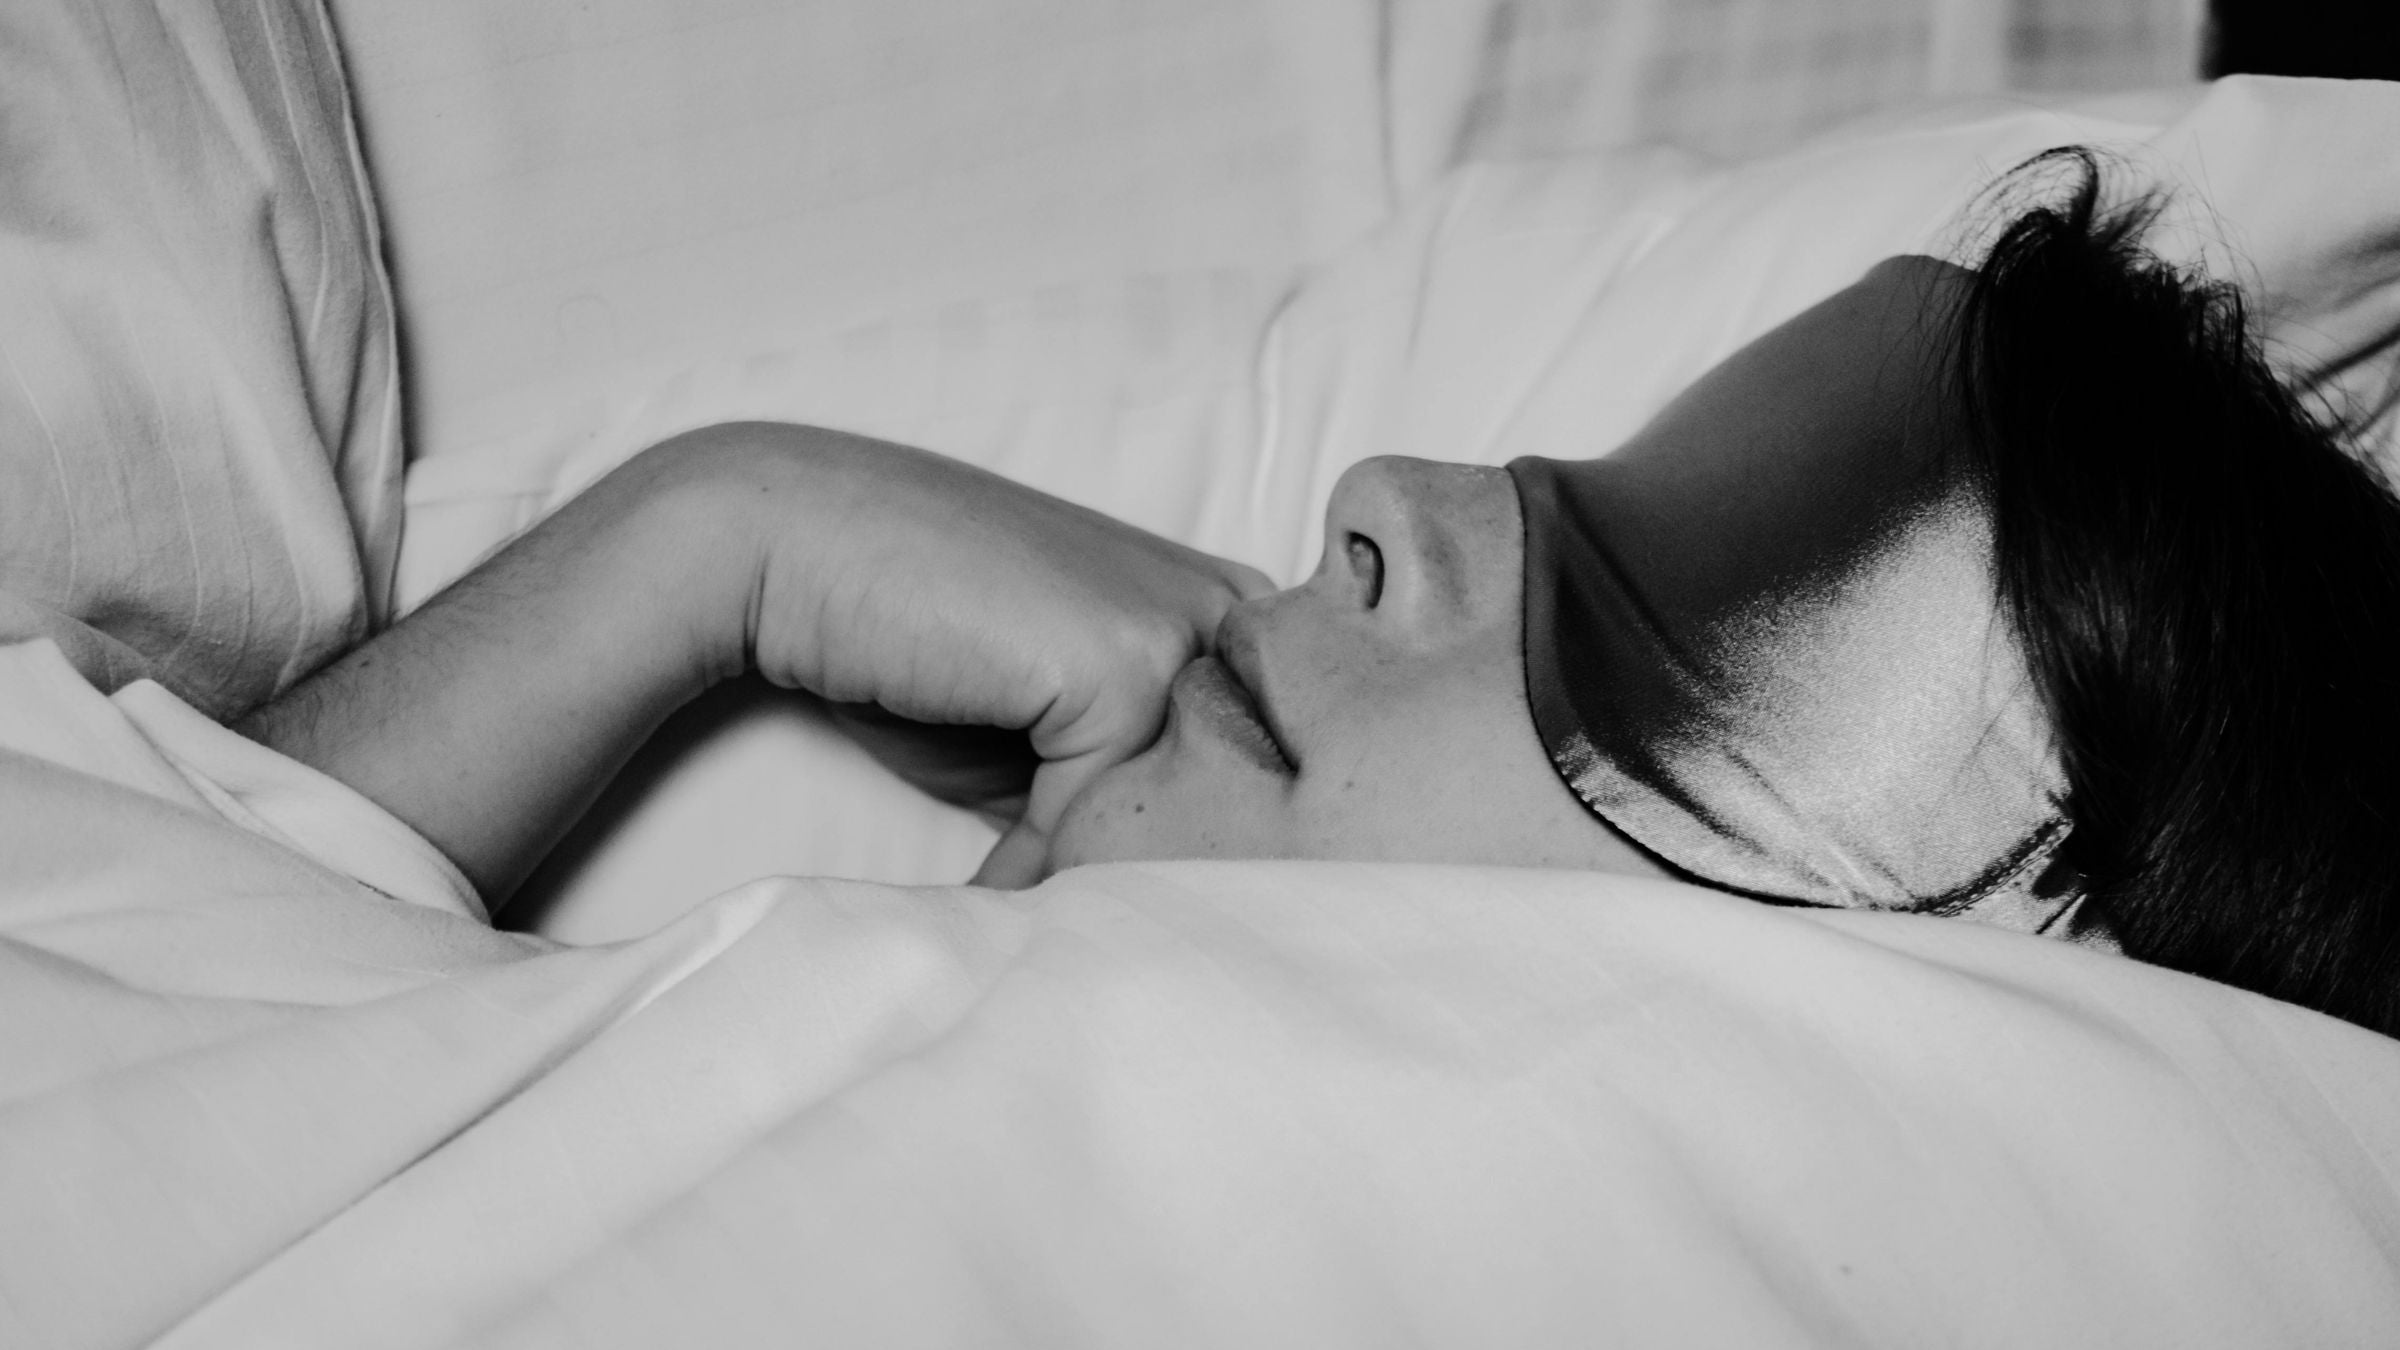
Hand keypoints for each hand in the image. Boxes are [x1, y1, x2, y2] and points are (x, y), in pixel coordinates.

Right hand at [684, 424, 1270, 884]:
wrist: (789, 550)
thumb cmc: (907, 640)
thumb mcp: (1041, 734)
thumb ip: (1114, 789)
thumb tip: (1157, 905)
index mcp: (1221, 607)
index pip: (1252, 772)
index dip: (1181, 853)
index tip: (1120, 919)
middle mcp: (1226, 603)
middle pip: (1233, 796)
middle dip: (1153, 872)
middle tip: (1089, 942)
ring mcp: (1182, 625)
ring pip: (1179, 814)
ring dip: (1104, 881)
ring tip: (1036, 929)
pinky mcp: (1126, 660)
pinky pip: (1108, 814)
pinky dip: (1045, 868)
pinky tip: (989, 889)